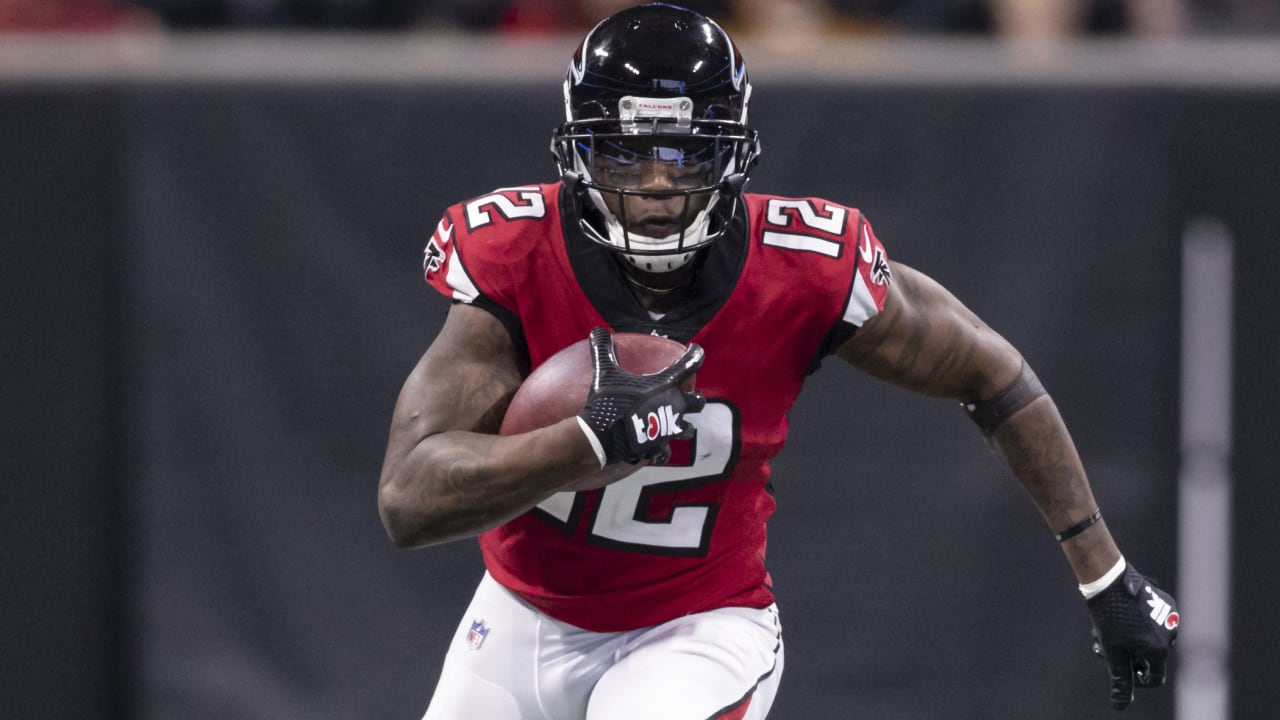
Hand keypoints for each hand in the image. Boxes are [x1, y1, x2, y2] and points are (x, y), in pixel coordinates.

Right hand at [578, 328, 705, 464]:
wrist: (603, 438)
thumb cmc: (608, 401)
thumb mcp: (604, 372)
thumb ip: (603, 350)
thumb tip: (596, 330)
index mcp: (665, 386)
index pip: (688, 366)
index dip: (695, 355)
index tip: (697, 350)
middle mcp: (674, 408)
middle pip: (697, 402)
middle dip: (695, 398)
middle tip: (690, 395)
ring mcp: (668, 431)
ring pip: (687, 430)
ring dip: (683, 427)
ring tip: (677, 426)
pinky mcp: (658, 448)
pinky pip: (664, 452)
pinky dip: (660, 450)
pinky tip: (655, 451)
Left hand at [1086, 562, 1179, 709]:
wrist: (1109, 579)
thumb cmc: (1109, 616)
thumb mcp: (1112, 650)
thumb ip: (1120, 678)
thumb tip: (1120, 704)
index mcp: (1159, 649)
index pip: (1154, 677)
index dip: (1137, 678)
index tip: (1122, 669)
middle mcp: (1170, 634)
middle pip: (1150, 656)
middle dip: (1129, 655)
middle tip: (1105, 645)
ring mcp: (1171, 616)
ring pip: (1151, 638)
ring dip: (1132, 639)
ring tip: (1109, 629)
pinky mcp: (1167, 601)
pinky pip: (1156, 620)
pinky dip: (1141, 623)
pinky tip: (1123, 614)